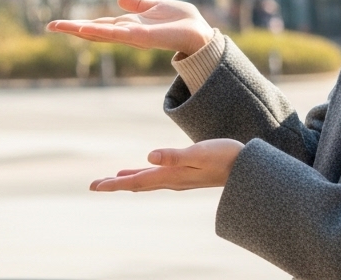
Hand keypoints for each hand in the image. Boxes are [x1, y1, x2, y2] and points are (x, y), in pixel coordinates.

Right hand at [47, 0, 212, 56]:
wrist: (202, 33)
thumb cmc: (182, 22)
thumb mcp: (156, 7)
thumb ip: (138, 5)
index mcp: (128, 25)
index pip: (99, 24)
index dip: (78, 24)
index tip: (56, 24)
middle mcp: (128, 32)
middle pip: (96, 30)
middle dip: (73, 29)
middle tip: (50, 26)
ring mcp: (135, 36)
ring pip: (105, 33)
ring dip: (86, 30)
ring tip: (66, 27)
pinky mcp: (146, 37)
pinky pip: (123, 35)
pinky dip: (107, 32)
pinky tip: (91, 29)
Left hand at [90, 138, 243, 191]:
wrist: (247, 168)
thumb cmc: (225, 157)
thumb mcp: (199, 153)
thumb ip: (174, 156)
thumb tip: (149, 156)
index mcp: (170, 176)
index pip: (136, 181)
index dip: (114, 183)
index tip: (94, 186)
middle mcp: (171, 180)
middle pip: (136, 183)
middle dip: (114, 184)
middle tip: (93, 186)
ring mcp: (178, 178)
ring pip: (145, 180)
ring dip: (126, 180)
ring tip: (110, 180)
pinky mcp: (185, 173)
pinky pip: (156, 176)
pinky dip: (142, 173)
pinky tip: (140, 169)